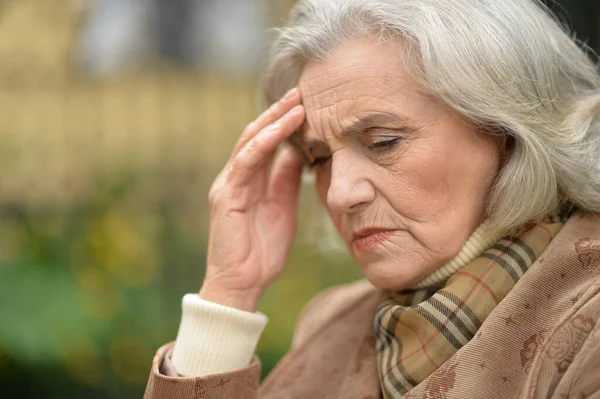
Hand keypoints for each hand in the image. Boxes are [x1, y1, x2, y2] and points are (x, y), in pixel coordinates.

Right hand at [199, 88, 305, 311]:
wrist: (243, 284)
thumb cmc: (262, 252)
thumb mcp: (283, 208)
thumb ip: (287, 180)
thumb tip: (302, 154)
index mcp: (250, 180)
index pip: (266, 142)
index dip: (284, 122)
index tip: (308, 104)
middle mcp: (236, 177)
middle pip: (256, 134)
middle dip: (279, 112)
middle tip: (302, 92)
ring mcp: (228, 184)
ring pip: (249, 142)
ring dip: (273, 120)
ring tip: (296, 103)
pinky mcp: (225, 196)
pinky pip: (245, 162)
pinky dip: (263, 142)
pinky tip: (281, 128)